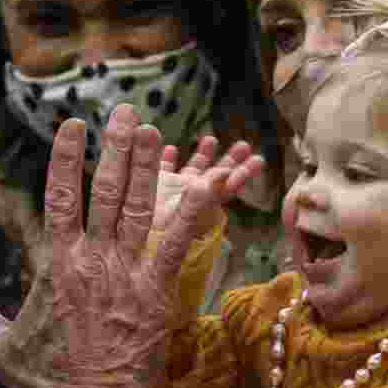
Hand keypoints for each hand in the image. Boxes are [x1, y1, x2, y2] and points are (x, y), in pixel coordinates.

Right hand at [0, 104, 234, 387]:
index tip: (73, 125)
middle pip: (104, 190)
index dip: (66, 157)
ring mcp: (126, 273)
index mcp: (57, 264)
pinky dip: (190, 214)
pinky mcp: (156, 291)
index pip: (60, 197)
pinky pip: (176, 244)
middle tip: (123, 112)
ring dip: (146, 167)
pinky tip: (204, 185)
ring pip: (138, 207)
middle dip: (114, 147)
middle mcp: (92, 259)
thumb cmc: (44, 380)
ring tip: (151, 131)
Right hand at [151, 136, 265, 235]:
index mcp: (201, 206)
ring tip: (211, 139)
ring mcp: (172, 193)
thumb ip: (203, 196)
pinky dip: (166, 159)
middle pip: (214, 177)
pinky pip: (162, 171)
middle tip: (245, 146)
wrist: (131, 247)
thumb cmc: (159, 239)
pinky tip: (171, 148)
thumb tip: (224, 174)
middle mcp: (190, 198)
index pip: (226, 189)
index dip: (241, 175)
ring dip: (202, 155)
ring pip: (191, 171)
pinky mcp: (153, 188)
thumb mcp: (184, 216)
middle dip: (230, 161)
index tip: (257, 161)